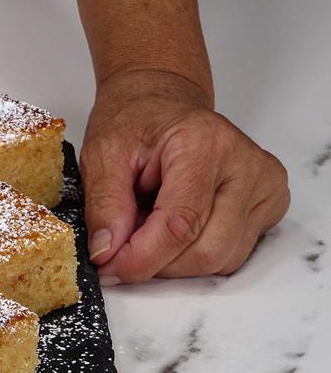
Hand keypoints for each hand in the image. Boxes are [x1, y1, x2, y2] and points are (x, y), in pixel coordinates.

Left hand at [80, 70, 288, 282]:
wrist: (163, 104)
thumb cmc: (137, 123)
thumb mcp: (102, 154)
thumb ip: (104, 205)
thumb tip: (107, 253)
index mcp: (205, 144)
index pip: (180, 224)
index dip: (141, 257)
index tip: (109, 268)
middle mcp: (247, 165)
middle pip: (207, 251)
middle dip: (157, 263)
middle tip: (123, 246)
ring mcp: (266, 186)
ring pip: (221, 260)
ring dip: (175, 259)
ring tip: (149, 225)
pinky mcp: (270, 204)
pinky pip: (232, 254)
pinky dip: (194, 252)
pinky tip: (175, 226)